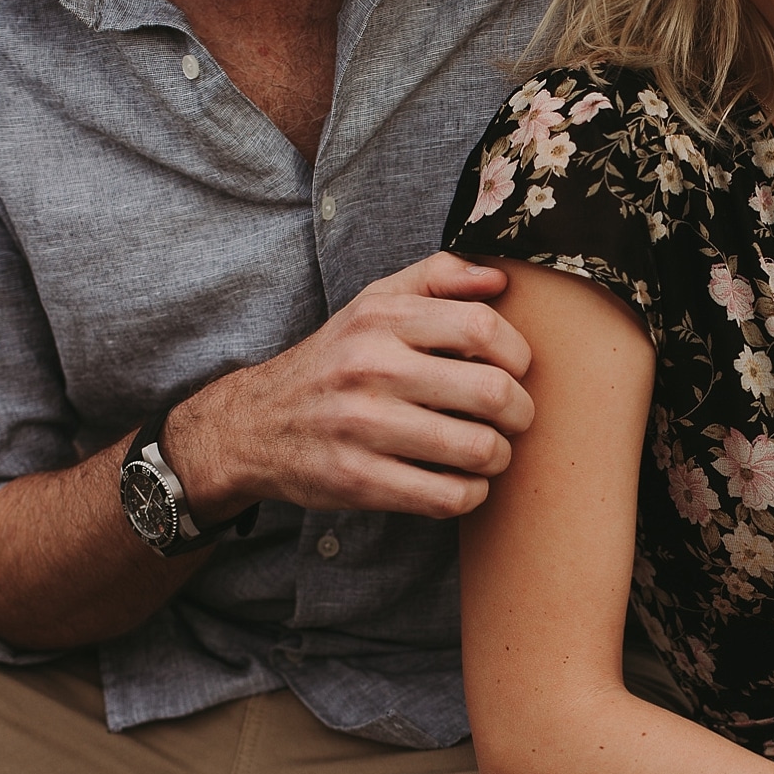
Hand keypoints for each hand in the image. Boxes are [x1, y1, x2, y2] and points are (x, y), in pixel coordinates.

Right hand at [168, 253, 534, 520]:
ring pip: (478, 450)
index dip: (518, 353)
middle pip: (492, 392)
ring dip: (499, 457)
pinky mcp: (358, 481)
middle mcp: (370, 368)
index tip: (515, 370)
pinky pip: (448, 496)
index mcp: (381, 319)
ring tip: (488, 451)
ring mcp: (362, 428)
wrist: (253, 425)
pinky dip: (472, 494)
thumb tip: (499, 277)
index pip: (483, 326)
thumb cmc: (334, 363)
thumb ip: (437, 277)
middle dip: (520, 412)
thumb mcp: (372, 304)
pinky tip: (463, 482)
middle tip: (514, 418)